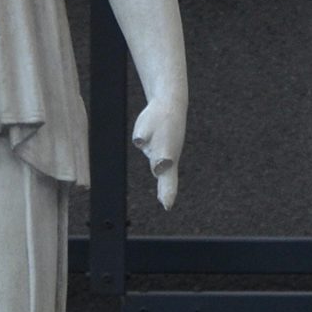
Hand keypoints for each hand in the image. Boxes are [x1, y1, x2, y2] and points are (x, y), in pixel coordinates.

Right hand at [131, 95, 185, 210]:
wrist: (168, 106)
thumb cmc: (168, 138)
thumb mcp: (170, 160)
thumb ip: (167, 183)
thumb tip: (168, 205)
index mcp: (171, 162)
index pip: (169, 181)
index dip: (168, 193)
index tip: (167, 205)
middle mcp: (164, 152)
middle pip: (162, 166)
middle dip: (163, 172)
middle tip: (165, 182)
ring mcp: (155, 140)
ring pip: (155, 150)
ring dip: (159, 158)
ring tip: (163, 162)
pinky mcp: (145, 128)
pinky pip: (141, 135)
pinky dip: (142, 137)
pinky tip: (141, 139)